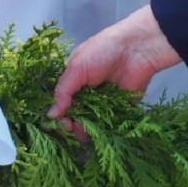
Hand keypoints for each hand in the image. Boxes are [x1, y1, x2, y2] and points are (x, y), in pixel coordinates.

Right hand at [48, 6, 182, 134]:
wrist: (137, 50)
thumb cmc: (102, 52)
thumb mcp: (77, 67)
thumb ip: (63, 91)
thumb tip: (50, 115)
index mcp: (73, 78)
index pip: (60, 99)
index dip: (56, 112)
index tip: (53, 122)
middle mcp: (86, 91)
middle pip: (73, 113)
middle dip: (68, 123)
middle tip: (68, 128)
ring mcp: (103, 102)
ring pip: (89, 121)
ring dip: (83, 129)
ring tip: (80, 132)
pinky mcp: (120, 109)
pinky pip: (108, 124)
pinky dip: (102, 131)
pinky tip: (96, 135)